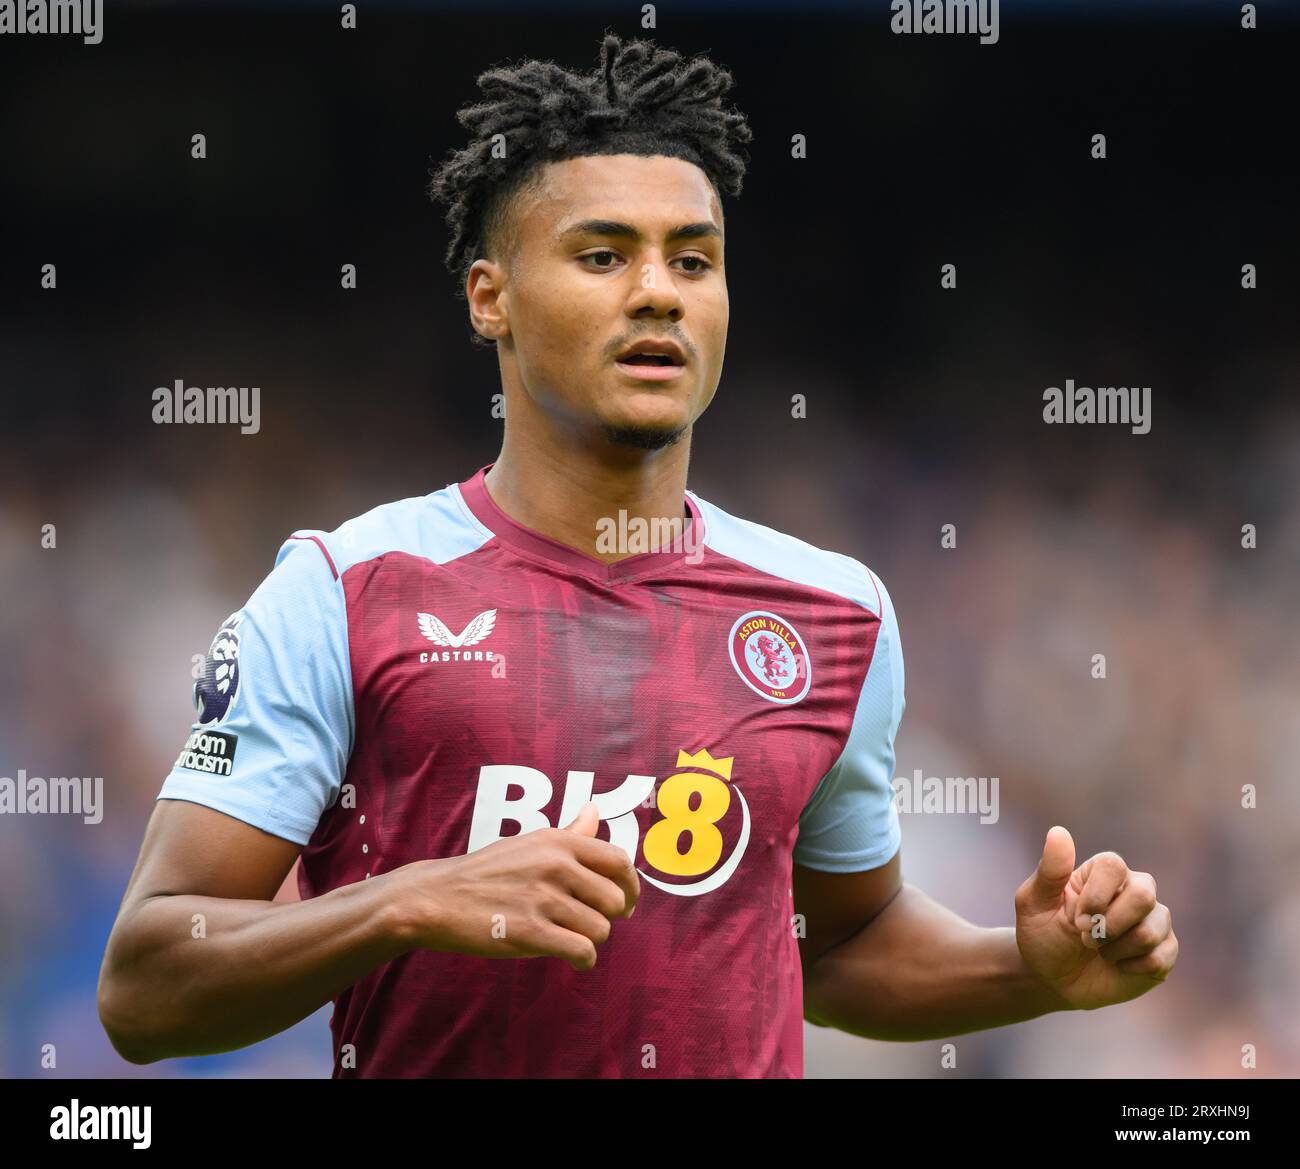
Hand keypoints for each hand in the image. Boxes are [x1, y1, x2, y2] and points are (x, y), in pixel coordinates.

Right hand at [395, 801, 639, 971]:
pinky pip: (582, 950)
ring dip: (590, 940)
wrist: (437, 897)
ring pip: (600, 929)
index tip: (627, 903)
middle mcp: (556, 865)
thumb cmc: (486, 872)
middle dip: (607, 918)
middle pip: (615, 901)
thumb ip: (569, 834)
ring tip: (568, 937)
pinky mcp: (530, 932)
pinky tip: (573, 958)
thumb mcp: (529, 843)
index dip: (631, 887)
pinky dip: (583, 959)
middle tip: (585, 924)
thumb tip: (594, 810)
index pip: (619, 862)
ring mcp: (543, 898)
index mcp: (559, 842)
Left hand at [1014, 826, 1176, 1009]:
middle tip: (1087, 939)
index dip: (1096, 896)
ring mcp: (1152, 920)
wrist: (1053, 979)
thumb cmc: (1042, 935)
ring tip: (1099, 952)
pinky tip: (1116, 965)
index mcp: (1102, 873)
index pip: (1113, 865)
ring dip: (1116, 949)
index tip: (1076, 920)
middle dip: (1111, 924)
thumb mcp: (1034, 903)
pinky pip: (1160, 957)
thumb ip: (1050, 870)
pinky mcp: (1164, 950)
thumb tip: (1058, 831)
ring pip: (1152, 929)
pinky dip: (1130, 967)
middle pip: (1144, 894)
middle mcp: (1133, 889)